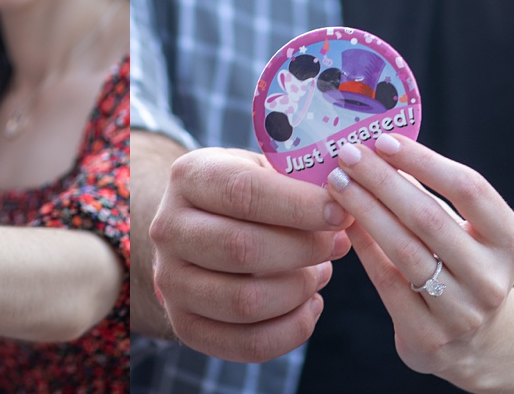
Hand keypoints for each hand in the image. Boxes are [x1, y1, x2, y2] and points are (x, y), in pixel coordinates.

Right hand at [148, 147, 352, 362]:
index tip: (339, 214)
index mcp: (188, 178)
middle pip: (242, 248)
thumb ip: (299, 185)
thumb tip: (345, 218)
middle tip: (334, 245)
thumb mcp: (262, 169)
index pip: (244, 192)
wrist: (194, 227)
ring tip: (319, 273)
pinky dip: (292, 330)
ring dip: (298, 290)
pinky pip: (246, 344)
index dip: (299, 206)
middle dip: (303, 250)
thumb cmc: (242, 193)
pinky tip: (310, 304)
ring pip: (245, 302)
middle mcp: (168, 229)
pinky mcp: (185, 325)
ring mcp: (171, 281)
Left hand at [325, 134, 513, 382]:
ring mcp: (462, 313)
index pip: (469, 189)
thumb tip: (379, 149)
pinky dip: (363, 247)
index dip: (424, 160)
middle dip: (382, 180)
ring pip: (404, 250)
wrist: (481, 342)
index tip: (384, 140)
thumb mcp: (464, 229)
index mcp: (509, 241)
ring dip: (364, 210)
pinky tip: (343, 223)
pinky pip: (387, 282)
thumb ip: (430, 193)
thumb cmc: (462, 264)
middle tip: (347, 155)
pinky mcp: (429, 338)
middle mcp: (491, 279)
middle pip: (429, 217)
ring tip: (337, 183)